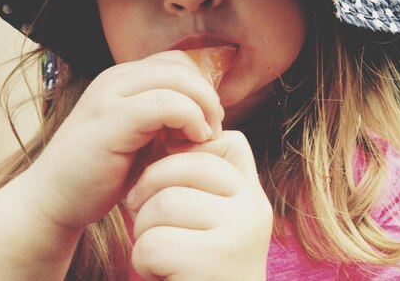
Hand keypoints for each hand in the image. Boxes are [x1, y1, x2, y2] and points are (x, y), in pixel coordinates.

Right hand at [24, 50, 222, 230]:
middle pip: (179, 66)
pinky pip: (165, 103)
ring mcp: (110, 97)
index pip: (176, 62)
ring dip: (202, 105)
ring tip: (205, 135)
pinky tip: (193, 140)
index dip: (201, 86)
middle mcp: (115, 79)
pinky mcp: (110, 121)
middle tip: (214, 126)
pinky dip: (189, 118)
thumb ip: (168, 117)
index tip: (209, 118)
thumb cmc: (103, 173)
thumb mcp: (142, 136)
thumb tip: (211, 112)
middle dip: (206, 94)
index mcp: (123, 80)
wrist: (53, 201)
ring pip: (176, 78)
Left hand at [128, 131, 272, 280]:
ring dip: (144, 232)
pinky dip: (145, 264)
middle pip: (186, 164)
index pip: (225, 140)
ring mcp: (239, 233)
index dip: (185, 155)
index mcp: (254, 194)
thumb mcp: (211, 221)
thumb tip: (166, 133)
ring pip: (163, 202)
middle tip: (146, 218)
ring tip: (159, 254)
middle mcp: (254, 207)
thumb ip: (201, 182)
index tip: (167, 185)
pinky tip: (163, 276)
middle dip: (152, 191)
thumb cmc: (198, 271)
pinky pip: (154, 243)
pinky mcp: (215, 262)